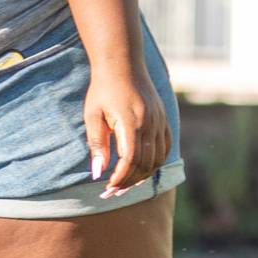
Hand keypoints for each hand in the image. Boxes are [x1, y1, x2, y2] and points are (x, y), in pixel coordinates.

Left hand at [84, 58, 167, 193]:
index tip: (107, 188)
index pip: (130, 160)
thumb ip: (97, 144)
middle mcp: (150, 123)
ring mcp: (159, 121)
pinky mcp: (163, 119)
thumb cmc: (102, 90)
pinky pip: (165, 147)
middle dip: (128, 182)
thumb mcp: (92, 115)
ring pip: (157, 159)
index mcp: (131, 122)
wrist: (122, 65)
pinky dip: (155, 162)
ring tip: (125, 185)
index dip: (120, 178)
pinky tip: (141, 170)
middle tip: (112, 193)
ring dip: (142, 175)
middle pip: (145, 163)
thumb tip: (98, 173)